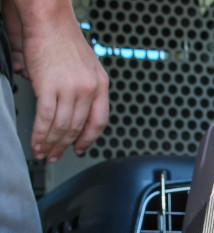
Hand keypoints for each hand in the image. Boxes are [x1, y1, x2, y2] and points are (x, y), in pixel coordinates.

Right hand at [3, 0, 107, 161]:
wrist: (49, 20)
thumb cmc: (63, 38)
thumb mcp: (85, 66)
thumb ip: (82, 88)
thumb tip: (69, 107)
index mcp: (101, 84)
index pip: (99, 121)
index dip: (89, 138)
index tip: (81, 148)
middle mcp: (90, 89)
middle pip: (79, 127)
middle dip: (66, 145)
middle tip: (57, 156)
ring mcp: (72, 89)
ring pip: (63, 126)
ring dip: (52, 143)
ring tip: (44, 153)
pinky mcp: (50, 87)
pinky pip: (47, 118)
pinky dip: (41, 133)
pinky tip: (37, 141)